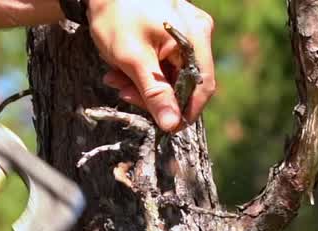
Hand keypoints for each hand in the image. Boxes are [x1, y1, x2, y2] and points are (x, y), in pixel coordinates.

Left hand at [86, 0, 215, 131]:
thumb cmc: (116, 16)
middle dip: (155, 95)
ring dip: (145, 85)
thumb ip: (154, 93)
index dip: (185, 111)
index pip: (202, 87)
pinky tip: (122, 70)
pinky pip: (166, 62)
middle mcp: (198, 33)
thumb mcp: (133, 59)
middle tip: (124, 94)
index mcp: (195, 37)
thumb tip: (172, 125)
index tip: (164, 126)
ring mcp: (188, 32)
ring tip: (115, 79)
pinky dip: (145, 71)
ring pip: (173, 74)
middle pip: (186, 82)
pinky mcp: (175, 33)